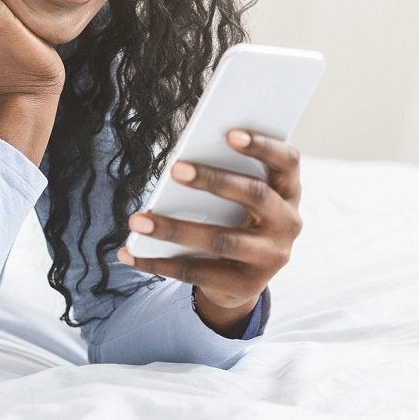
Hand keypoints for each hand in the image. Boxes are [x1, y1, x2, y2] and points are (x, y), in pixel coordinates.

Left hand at [118, 129, 302, 316]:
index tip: (230, 134)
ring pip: (222, 240)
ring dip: (174, 229)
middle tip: (174, 169)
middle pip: (255, 195)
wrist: (243, 279)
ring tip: (137, 220)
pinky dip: (159, 263)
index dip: (263, 146)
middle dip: (214, 180)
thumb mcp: (240, 199)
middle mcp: (288, 223)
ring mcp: (271, 258)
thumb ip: (226, 177)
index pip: (287, 161)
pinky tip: (130, 254)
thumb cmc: (236, 219)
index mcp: (288, 191)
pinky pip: (198, 274)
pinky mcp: (246, 286)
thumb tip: (180, 165)